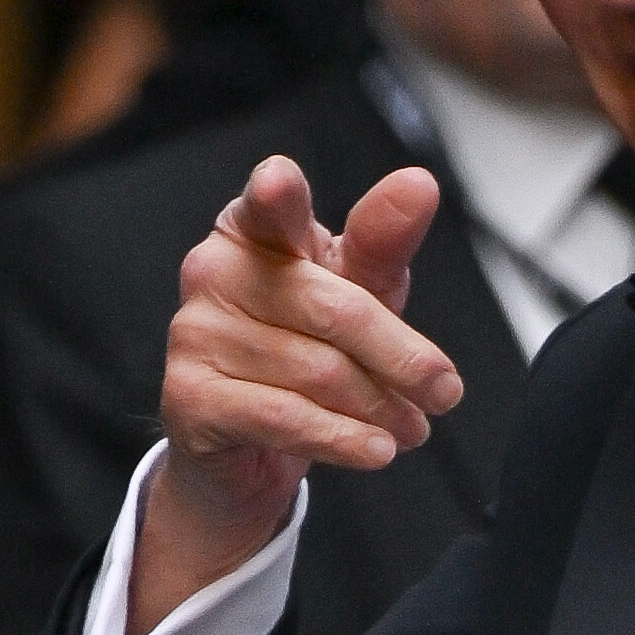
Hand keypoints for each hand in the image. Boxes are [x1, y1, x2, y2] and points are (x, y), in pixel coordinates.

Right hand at [135, 158, 463, 629]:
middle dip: (401, 357)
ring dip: (380, 409)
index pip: (270, 204)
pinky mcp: (190, 399)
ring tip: (410, 428)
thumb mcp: (357, 290)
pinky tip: (377, 450)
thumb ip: (382, 241)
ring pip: (318, 372)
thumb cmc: (304, 349)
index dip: (275, 194)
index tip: (279, 183)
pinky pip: (285, 418)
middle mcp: (212, 271)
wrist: (249, 448)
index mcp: (252, 228)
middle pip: (333, 309)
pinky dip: (343, 440)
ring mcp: (195, 334)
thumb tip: (418, 184)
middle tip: (444, 391)